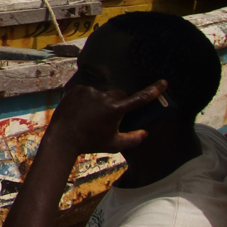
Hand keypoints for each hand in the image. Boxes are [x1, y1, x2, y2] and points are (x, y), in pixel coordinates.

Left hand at [45, 76, 167, 154]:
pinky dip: (89, 99)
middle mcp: (103, 96)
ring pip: (103, 92)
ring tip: (93, 116)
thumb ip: (134, 139)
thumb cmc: (90, 143)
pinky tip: (83, 111)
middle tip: (113, 116)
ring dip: (103, 101)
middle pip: (120, 94)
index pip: (140, 98)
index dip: (154, 90)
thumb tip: (146, 132)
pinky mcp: (76, 88)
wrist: (62, 138)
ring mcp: (88, 91)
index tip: (164, 82)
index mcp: (115, 109)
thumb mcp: (115, 145)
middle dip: (121, 103)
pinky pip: (89, 91)